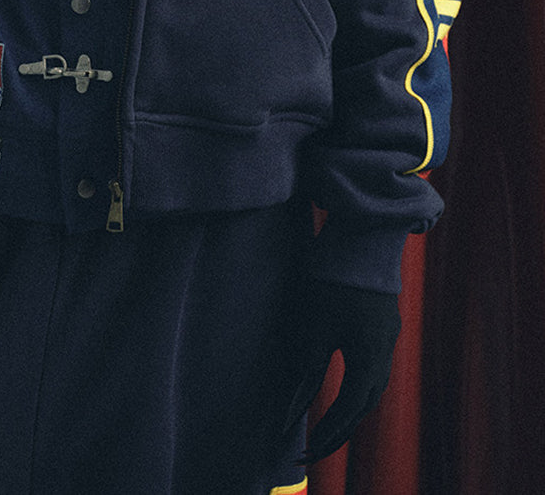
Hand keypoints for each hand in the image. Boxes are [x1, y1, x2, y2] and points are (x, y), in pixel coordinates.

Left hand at [282, 279, 400, 462]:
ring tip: (329, 424)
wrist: (362, 233)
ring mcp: (388, 335)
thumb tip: (294, 405)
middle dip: (341, 428)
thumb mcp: (314, 324)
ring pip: (373, 385)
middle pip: (366, 403)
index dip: (328, 433)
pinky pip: (375, 364)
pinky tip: (346, 384)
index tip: (307, 451)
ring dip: (352, 407)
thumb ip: (307, 367)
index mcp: (369, 357)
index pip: (349, 409)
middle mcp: (385, 351)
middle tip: (317, 447)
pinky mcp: (384, 321)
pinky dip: (359, 383)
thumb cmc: (333, 278)